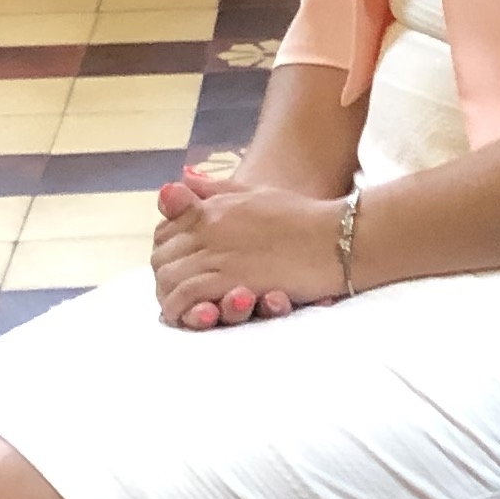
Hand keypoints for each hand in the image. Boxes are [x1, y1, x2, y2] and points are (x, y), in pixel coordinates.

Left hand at [147, 169, 343, 327]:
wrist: (337, 239)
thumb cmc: (305, 218)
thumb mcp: (255, 194)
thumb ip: (214, 191)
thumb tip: (177, 182)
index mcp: (214, 207)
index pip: (165, 230)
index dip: (166, 252)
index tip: (177, 267)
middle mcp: (208, 226)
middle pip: (162, 256)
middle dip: (165, 276)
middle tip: (177, 294)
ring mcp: (217, 252)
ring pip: (168, 277)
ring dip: (170, 296)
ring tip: (180, 309)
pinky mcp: (229, 278)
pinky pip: (186, 295)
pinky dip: (181, 309)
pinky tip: (190, 316)